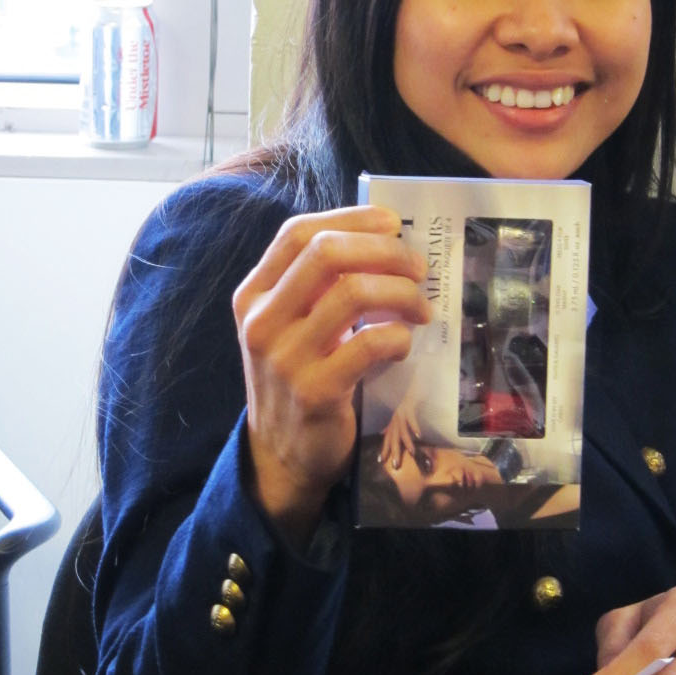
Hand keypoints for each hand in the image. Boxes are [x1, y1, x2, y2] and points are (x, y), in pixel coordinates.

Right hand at [233, 206, 428, 543]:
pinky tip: (404, 342)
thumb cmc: (299, 377)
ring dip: (401, 293)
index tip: (393, 223)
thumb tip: (384, 240)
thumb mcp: (292, 325)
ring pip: (353, 293)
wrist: (282, 456)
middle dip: (384, 251)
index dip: (350, 219)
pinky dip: (398, 336)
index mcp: (254, 294)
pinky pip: (369, 344)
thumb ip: (319, 285)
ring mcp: (284, 357)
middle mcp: (261, 320)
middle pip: (327, 253)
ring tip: (421, 308)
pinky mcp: (313, 392)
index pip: (298, 233)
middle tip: (418, 267)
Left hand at [379, 396, 419, 469]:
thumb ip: (391, 424)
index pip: (388, 438)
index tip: (381, 461)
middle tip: (396, 465)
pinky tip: (418, 435)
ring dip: (407, 442)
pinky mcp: (409, 406)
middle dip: (394, 451)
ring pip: (402, 430)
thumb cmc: (407, 399)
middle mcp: (395, 418)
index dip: (384, 449)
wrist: (412, 383)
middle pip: (393, 437)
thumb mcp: (399, 414)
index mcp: (393, 421)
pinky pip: (411, 418)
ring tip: (412, 453)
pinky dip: (414, 426)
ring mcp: (401, 412)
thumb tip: (383, 433)